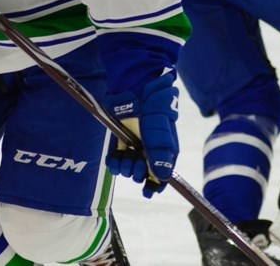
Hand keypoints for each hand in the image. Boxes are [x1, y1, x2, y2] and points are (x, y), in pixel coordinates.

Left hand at [105, 73, 179, 197]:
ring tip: (123, 161)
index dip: (156, 185)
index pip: (163, 174)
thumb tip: (163, 177)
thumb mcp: (159, 131)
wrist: (135, 87)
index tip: (148, 192)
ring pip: (130, 167)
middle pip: (144, 172)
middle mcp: (151, 149)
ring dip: (125, 168)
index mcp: (166, 149)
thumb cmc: (152, 108)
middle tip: (134, 165)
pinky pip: (118, 158)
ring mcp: (137, 145)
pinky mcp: (122, 140)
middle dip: (138, 173)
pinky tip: (113, 160)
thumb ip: (160, 153)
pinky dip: (114, 162)